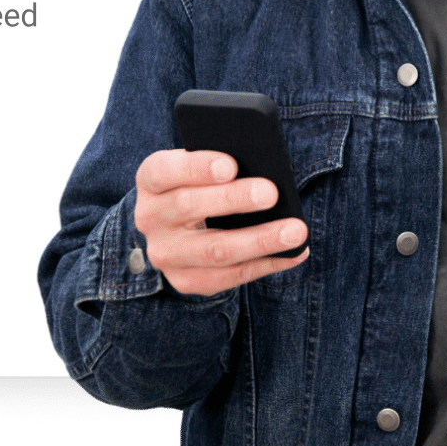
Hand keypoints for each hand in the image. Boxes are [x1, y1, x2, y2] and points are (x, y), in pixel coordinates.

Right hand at [132, 149, 308, 296]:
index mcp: (151, 180)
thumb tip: (265, 170)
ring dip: (259, 240)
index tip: (231, 165)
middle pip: (188, 207)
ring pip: (214, 249)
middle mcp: (150, 218)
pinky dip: (265, 264)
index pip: (164, 171)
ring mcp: (165, 254)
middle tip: (271, 193)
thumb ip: (222, 165)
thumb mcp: (200, 167)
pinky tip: (293, 253)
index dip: (196, 168)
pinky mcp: (185, 280)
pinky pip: (228, 277)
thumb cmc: (200, 185)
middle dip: (234, 200)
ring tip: (295, 231)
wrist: (176, 227)